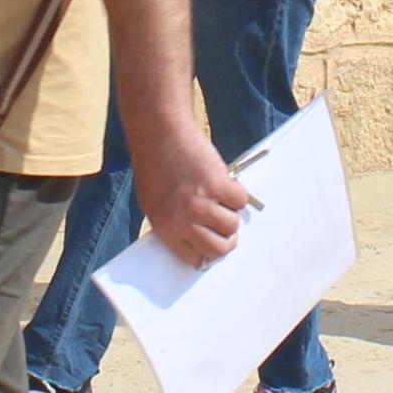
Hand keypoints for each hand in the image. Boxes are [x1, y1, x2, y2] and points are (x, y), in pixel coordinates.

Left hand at [128, 107, 249, 265]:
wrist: (159, 134)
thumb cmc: (153, 166)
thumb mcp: (153, 203)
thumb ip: (172, 223)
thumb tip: (196, 238)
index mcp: (165, 228)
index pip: (193, 258)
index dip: (206, 251)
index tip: (212, 242)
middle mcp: (183, 221)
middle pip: (217, 248)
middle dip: (226, 240)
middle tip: (226, 227)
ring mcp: (202, 204)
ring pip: (232, 225)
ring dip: (231, 213)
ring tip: (221, 198)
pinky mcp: (218, 185)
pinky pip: (239, 201)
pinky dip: (237, 193)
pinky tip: (225, 183)